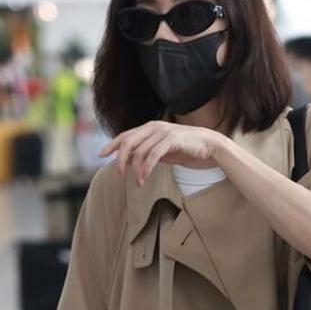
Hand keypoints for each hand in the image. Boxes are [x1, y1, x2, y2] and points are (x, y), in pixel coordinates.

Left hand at [99, 121, 223, 185]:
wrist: (209, 146)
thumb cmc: (186, 150)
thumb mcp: (162, 153)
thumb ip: (146, 154)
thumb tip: (128, 161)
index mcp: (150, 128)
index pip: (125, 135)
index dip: (111, 145)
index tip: (101, 155)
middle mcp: (154, 127)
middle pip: (128, 141)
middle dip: (120, 158)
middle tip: (119, 174)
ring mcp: (163, 132)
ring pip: (140, 150)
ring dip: (136, 169)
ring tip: (138, 182)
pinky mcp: (172, 140)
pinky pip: (153, 154)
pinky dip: (146, 168)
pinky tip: (144, 178)